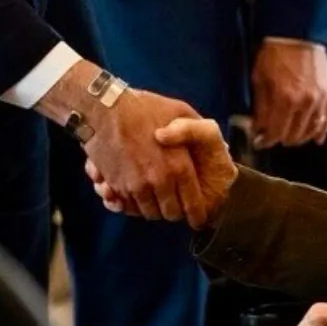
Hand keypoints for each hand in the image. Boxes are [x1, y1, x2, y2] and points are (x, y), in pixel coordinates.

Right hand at [86, 116, 237, 228]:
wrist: (104, 108)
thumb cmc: (143, 107)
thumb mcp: (179, 111)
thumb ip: (197, 130)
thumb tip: (221, 146)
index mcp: (178, 166)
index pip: (193, 206)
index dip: (197, 214)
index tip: (198, 217)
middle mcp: (159, 181)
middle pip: (171, 214)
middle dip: (175, 211)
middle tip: (175, 204)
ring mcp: (136, 186)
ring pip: (149, 213)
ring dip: (153, 207)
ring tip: (156, 196)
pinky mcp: (116, 187)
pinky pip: (128, 207)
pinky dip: (132, 204)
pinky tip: (136, 192)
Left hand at [251, 40, 326, 148]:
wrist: (297, 34)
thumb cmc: (275, 53)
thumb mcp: (259, 78)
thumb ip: (260, 107)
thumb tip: (258, 128)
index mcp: (284, 99)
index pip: (274, 133)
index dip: (264, 140)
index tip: (259, 140)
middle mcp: (304, 103)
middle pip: (292, 136)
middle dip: (279, 139)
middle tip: (272, 136)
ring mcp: (319, 100)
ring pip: (309, 132)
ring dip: (298, 137)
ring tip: (289, 135)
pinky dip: (320, 132)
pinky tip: (316, 139)